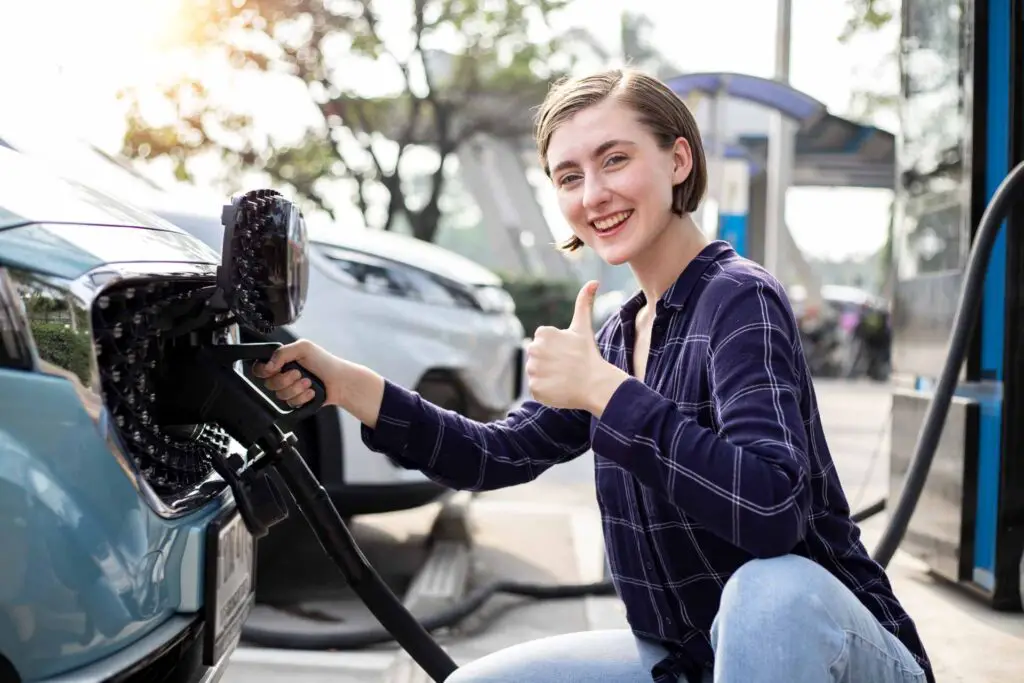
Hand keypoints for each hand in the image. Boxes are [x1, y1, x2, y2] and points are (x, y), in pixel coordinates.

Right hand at [252, 339, 345, 407]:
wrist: (339, 381)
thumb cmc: (324, 362)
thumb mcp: (303, 348)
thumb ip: (282, 353)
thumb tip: (267, 366)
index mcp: (282, 361)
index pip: (260, 368)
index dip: (264, 371)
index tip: (275, 369)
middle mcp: (283, 375)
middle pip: (269, 383)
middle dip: (286, 379)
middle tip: (299, 373)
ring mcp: (289, 389)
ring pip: (280, 395)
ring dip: (296, 388)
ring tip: (309, 382)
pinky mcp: (296, 401)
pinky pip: (290, 404)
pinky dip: (302, 397)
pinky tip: (311, 392)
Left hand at [525, 280, 628, 413]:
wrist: (596, 384)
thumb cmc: (589, 354)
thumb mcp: (583, 327)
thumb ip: (584, 302)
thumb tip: (594, 281)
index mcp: (543, 333)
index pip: (542, 342)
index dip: (555, 349)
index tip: (568, 353)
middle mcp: (534, 349)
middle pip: (536, 357)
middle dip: (549, 362)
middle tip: (566, 366)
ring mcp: (534, 370)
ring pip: (536, 373)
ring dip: (547, 376)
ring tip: (564, 377)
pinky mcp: (534, 388)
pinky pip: (536, 388)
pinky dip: (546, 391)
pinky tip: (560, 388)